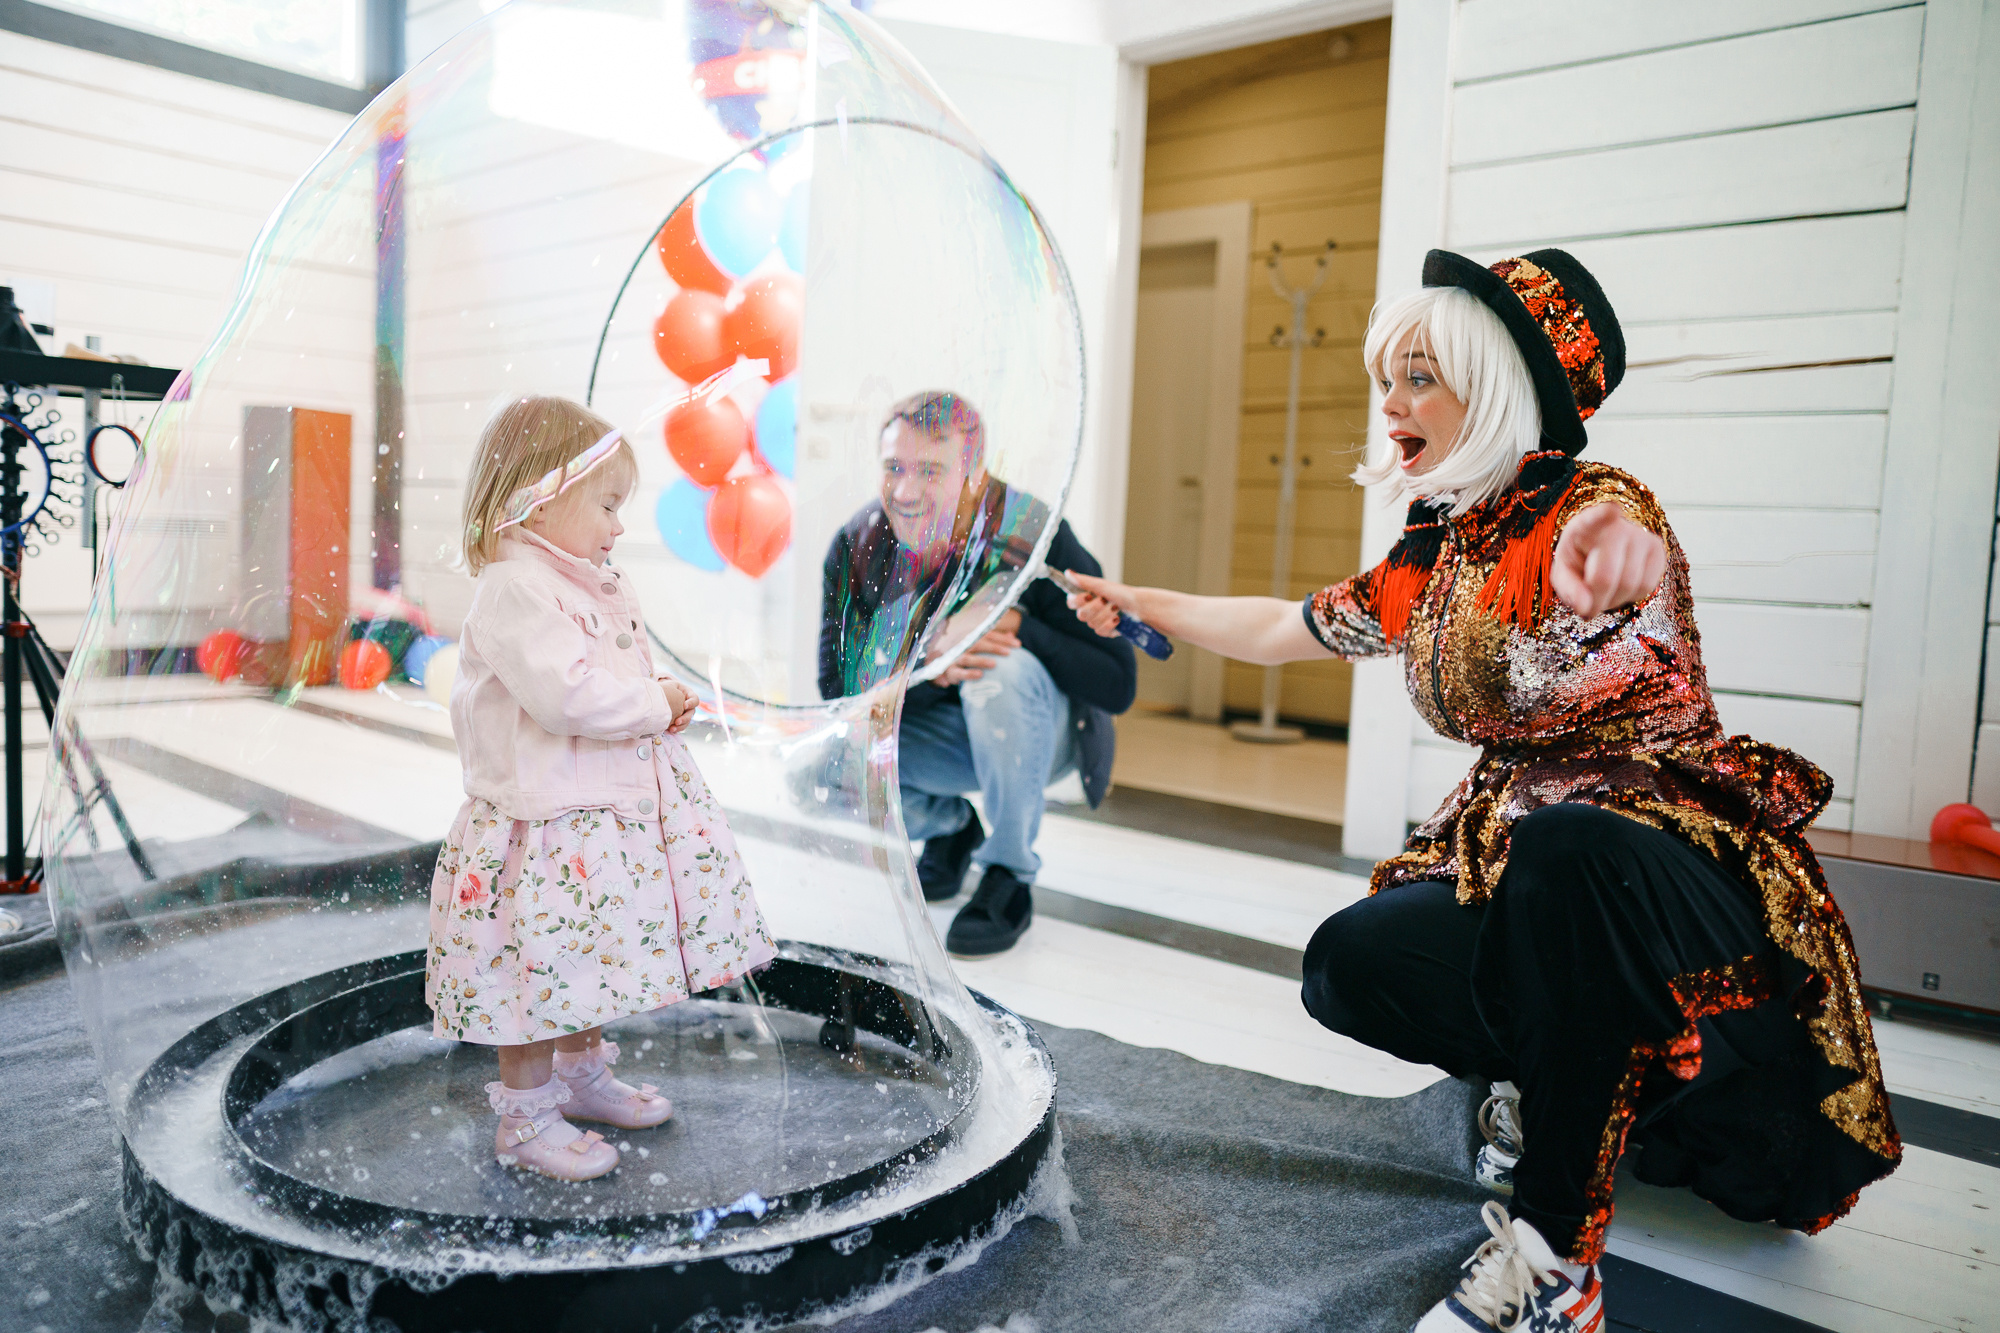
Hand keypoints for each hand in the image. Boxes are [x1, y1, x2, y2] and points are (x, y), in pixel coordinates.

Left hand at [659, 678, 698, 732]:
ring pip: (687, 722)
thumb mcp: (670, 685)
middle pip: (691, 713)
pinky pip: (681, 726)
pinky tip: (670, 730)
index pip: (695, 699)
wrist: (661, 695)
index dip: (691, 703)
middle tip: (677, 721)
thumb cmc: (666, 687)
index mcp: (689, 695)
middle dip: (685, 718)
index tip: (684, 706)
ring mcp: (685, 713)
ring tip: (672, 729)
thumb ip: (673, 688)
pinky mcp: (680, 720)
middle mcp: (689, 705)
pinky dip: (676, 729)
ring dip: (681, 726)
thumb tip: (670, 692)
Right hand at [928, 607, 1019, 684]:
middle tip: (1009, 653)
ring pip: (968, 658)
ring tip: (994, 665)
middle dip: (995, 648)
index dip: (1003, 639)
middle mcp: (961, 645)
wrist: (936, 662)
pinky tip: (979, 676)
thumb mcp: (978, 644)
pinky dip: (968, 674)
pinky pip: (959, 672)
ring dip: (981, 661)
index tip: (1018, 645)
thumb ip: (995, 640)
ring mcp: (954, 657)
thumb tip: (1013, 637)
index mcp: (970, 636)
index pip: (988, 634)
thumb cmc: (964, 652)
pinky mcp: (949, 671)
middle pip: (979, 643)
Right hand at [1062, 570, 1138, 637]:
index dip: (1078, 601)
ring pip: (1092, 623)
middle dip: (1096, 607)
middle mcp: (1089, 610)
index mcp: (1086, 598)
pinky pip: (1100, 631)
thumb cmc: (1122, 593)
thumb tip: (1067, 573)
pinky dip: (1110, 624)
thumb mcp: (1102, 586)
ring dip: (1106, 614)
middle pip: (1081, 615)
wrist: (1139, 606)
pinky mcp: (1105, 631)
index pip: (1071, 602)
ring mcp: (1097, 622)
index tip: (1089, 596)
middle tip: (1106, 600)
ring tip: (1116, 607)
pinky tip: (1117, 619)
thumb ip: (1084, 581)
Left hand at [1551, 504, 1666, 618]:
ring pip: (1631, 585)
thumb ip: (1569, 590)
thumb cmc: (1579, 561)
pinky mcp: (1658, 549)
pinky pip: (1647, 586)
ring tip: (1604, 592)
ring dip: (1615, 600)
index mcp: (1585, 525)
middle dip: (1597, 600)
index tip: (1611, 509)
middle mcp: (1616, 526)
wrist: (1601, 553)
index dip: (1603, 514)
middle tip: (1589, 605)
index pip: (1595, 518)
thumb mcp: (1564, 574)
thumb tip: (1585, 608)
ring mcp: (1641, 536)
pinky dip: (1632, 596)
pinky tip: (1621, 586)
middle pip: (1607, 577)